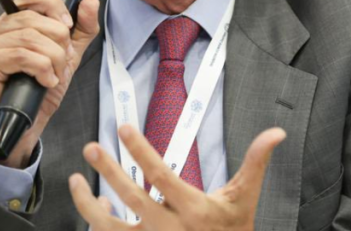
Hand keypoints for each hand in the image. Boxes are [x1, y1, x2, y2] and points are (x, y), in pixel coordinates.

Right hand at [0, 0, 99, 167]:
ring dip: (53, 58)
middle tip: (64, 60)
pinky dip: (42, 68)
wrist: (23, 126)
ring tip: (55, 74)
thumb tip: (90, 2)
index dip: (53, 7)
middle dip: (58, 40)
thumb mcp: (67, 55)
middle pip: (33, 19)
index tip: (68, 26)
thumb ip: (81, 29)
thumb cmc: (38, 91)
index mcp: (7, 23)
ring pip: (30, 38)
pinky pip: (22, 56)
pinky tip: (45, 81)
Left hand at [69, 124, 286, 230]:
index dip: (140, 150)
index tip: (124, 129)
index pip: (160, 175)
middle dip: (108, 170)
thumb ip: (256, 161)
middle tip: (91, 148)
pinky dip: (99, 221)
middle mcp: (169, 229)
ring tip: (74, 181)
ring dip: (88, 202)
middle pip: (131, 197)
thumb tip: (275, 132)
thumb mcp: (245, 197)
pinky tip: (99, 205)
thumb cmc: (234, 230)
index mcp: (194, 210)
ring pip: (109, 226)